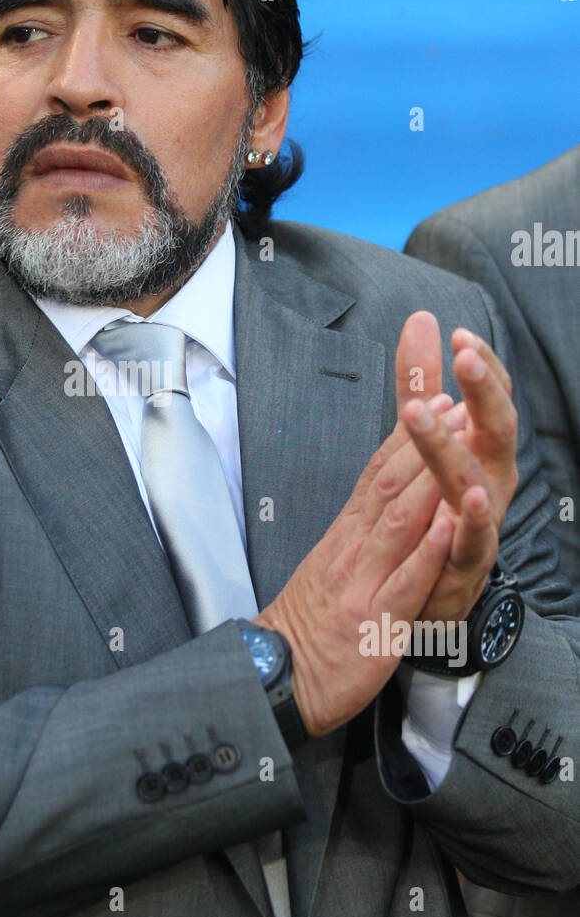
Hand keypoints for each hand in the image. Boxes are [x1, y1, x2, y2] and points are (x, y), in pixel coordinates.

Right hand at [255, 395, 465, 736]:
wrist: (274, 677)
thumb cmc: (308, 627)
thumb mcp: (330, 568)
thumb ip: (358, 535)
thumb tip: (382, 502)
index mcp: (344, 539)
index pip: (376, 475)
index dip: (408, 437)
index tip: (435, 402)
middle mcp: (350, 551)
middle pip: (388, 486)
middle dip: (425, 444)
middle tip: (457, 407)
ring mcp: (361, 584)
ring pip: (397, 524)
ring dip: (430, 483)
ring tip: (457, 449)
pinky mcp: (373, 622)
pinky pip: (403, 583)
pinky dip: (426, 553)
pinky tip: (447, 528)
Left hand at [396, 312, 518, 622]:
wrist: (422, 596)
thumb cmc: (432, 511)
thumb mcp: (425, 437)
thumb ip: (422, 383)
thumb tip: (423, 319)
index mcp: (480, 451)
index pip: (489, 400)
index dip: (480, 368)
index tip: (459, 335)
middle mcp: (489, 483)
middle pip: (494, 431)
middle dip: (483, 393)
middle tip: (465, 357)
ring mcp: (480, 524)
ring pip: (472, 481)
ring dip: (450, 446)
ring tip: (429, 414)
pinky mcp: (464, 567)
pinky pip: (473, 544)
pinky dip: (470, 522)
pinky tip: (464, 499)